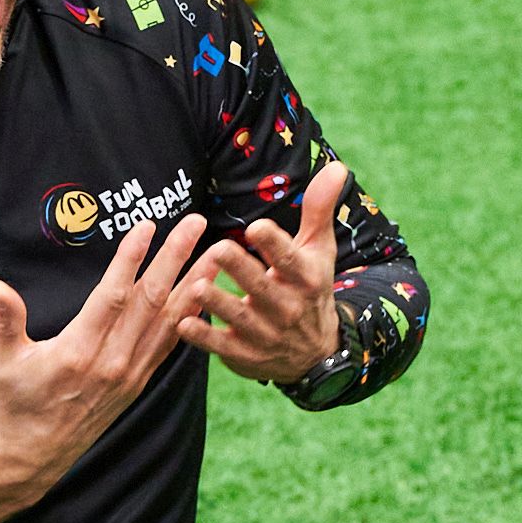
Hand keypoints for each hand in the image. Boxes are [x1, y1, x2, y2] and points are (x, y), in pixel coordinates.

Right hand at [0, 216, 210, 522]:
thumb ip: (5, 320)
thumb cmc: (14, 404)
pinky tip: (204, 295)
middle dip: (175, 258)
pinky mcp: (138, 383)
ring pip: (169, 321)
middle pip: (151, 301)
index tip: (147, 226)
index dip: (131, 259)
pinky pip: (168, 344)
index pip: (112, 296)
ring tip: (217, 253)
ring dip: (194, 283)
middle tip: (195, 223)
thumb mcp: (1, 360)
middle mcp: (112, 362)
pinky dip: (189, 318)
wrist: (32, 456)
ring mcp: (130, 374)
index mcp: (78, 351)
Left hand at [180, 157, 346, 384]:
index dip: (273, 244)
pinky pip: (223, 347)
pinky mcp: (246, 355)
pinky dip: (204, 338)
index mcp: (305, 278)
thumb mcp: (319, 250)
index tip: (256, 228)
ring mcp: (266, 335)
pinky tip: (183, 323)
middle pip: (262, 287)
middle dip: (240, 270)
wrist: (317, 353)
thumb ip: (319, 209)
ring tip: (197, 286)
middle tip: (217, 249)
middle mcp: (287, 308)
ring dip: (218, 303)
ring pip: (240, 319)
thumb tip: (337, 167)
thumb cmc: (310, 288)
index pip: (289, 259)